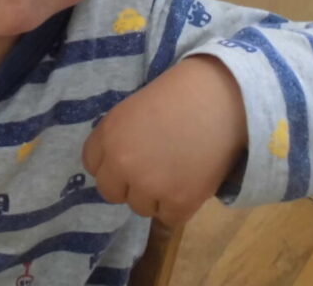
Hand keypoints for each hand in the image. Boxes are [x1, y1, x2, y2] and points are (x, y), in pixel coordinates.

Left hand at [82, 55, 247, 227]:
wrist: (221, 97)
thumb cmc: (180, 94)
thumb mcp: (135, 108)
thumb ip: (120, 138)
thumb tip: (119, 166)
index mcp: (108, 134)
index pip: (92, 165)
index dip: (112, 162)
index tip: (130, 157)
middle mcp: (122, 163)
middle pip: (111, 192)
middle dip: (128, 184)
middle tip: (153, 169)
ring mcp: (149, 185)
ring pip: (140, 207)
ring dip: (155, 196)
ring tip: (178, 171)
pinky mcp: (179, 201)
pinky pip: (169, 218)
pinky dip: (179, 206)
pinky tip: (191, 183)